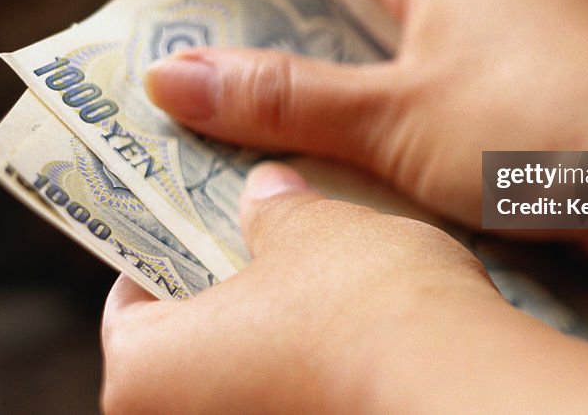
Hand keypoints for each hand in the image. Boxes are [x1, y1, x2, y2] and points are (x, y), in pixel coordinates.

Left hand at [100, 161, 558, 412]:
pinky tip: (357, 318)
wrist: (460, 386)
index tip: (200, 217)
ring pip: (250, 371)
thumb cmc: (359, 307)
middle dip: (230, 284)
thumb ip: (276, 211)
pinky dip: (316, 360)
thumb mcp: (308, 230)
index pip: (128, 299)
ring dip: (279, 324)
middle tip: (263, 232)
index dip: (167, 246)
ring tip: (320, 267)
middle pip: (191, 340)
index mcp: (145, 372)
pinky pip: (298, 392)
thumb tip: (268, 194)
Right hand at [144, 0, 587, 228]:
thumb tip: (173, 78)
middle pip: (363, 42)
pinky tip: (385, 203)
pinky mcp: (546, 94)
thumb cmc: (548, 125)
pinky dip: (420, 156)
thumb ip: (283, 97)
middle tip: (231, 152)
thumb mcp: (394, 116)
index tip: (201, 88)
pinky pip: (456, 117)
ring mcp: (520, 40)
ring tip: (298, 189)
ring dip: (363, 138)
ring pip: (408, 88)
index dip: (260, 38)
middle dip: (309, 99)